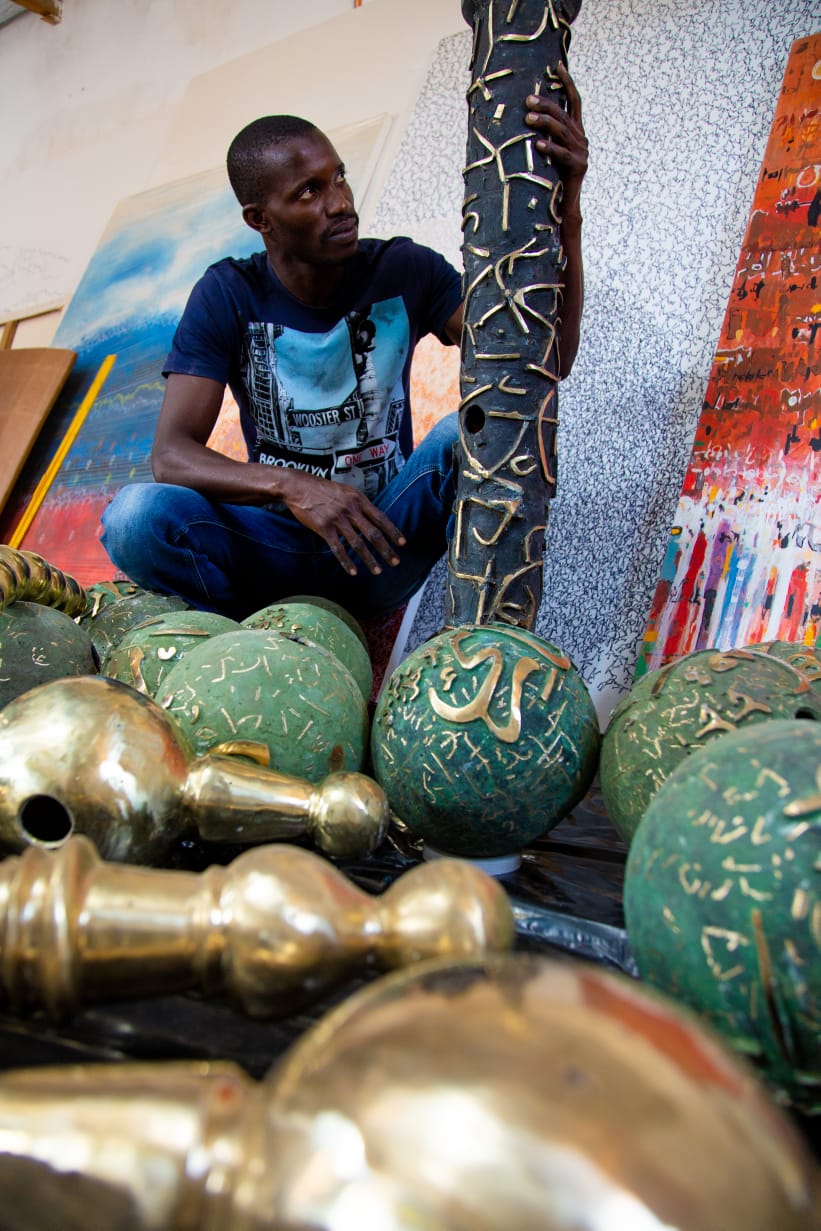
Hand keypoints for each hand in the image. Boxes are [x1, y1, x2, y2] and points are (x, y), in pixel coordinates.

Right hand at [278, 470, 405, 576]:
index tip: (402, 543)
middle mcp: (351, 509)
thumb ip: (359, 504)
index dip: (393, 532)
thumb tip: (373, 518)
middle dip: (386, 550)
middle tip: (395, 562)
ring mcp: (337, 519)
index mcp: (358, 499)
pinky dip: (347, 562)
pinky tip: (353, 571)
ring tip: (378, 571)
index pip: (380, 518)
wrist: (299, 487)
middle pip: (373, 533)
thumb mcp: (346, 491)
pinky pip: (338, 549)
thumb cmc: (323, 489)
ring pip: (358, 544)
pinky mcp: (324, 528)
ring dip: (369, 560)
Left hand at [524, 62, 587, 210]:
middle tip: (527, 101)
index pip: (574, 101)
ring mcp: (582, 153)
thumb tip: (522, 115)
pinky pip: (562, 155)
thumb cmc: (551, 177)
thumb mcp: (548, 151)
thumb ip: (544, 134)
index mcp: (576, 131)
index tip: (556, 65)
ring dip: (544, 123)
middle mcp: (581, 138)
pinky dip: (550, 148)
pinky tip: (538, 144)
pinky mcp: (579, 167)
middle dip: (546, 105)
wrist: (565, 206)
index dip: (567, 82)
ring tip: (527, 118)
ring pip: (562, 132)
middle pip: (564, 115)